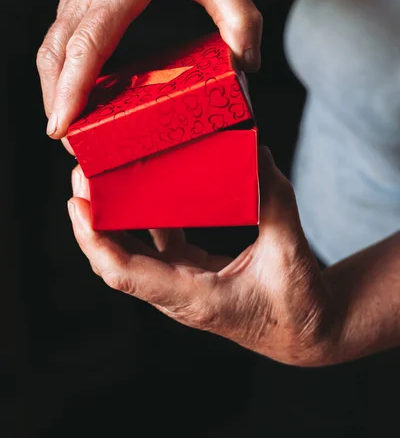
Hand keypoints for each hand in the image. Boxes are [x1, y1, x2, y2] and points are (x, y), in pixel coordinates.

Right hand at [37, 0, 261, 140]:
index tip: (61, 126)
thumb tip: (248, 66)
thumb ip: (242, 18)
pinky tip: (77, 95)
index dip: (71, 88)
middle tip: (74, 148)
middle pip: (57, 53)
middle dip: (58, 103)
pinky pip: (58, 38)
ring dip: (55, 90)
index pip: (87, 42)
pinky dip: (61, 71)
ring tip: (71, 130)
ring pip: (50, 48)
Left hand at [67, 148, 337, 366]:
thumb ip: (275, 203)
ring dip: (112, 219)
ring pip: (132, 251)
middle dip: (92, 221)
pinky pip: (156, 244)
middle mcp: (178, 293)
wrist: (307, 333)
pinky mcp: (190, 273)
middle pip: (117, 259)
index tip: (77, 204)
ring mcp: (181, 284)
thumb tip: (258, 154)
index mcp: (194, 296)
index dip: (95, 241)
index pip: (127, 272)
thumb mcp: (290, 253)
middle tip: (82, 173)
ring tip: (101, 178)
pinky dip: (144, 218)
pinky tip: (142, 189)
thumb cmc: (299, 304)